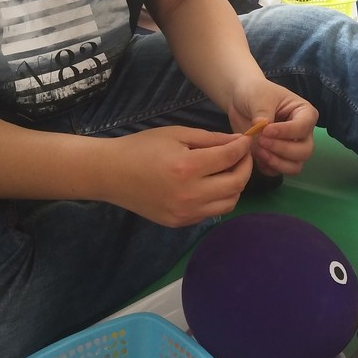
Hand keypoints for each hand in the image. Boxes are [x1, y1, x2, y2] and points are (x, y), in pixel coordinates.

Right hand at [112, 126, 253, 226]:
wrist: (111, 174)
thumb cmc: (142, 148)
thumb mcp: (177, 134)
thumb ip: (210, 139)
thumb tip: (238, 142)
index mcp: (187, 167)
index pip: (229, 158)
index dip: (242, 147)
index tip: (246, 140)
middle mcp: (190, 195)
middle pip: (236, 184)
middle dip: (245, 167)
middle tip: (242, 156)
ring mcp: (185, 213)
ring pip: (229, 203)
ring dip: (235, 186)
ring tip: (228, 171)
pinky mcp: (180, 223)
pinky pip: (212, 212)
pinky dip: (219, 198)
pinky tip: (211, 184)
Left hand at [228, 80, 318, 176]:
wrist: (239, 101)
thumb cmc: (255, 93)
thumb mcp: (259, 98)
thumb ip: (263, 114)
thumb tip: (262, 129)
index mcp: (304, 114)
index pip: (304, 128)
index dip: (286, 132)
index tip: (266, 130)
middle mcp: (303, 134)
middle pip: (304, 151)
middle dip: (282, 149)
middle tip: (261, 141)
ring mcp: (291, 148)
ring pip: (295, 166)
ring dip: (277, 162)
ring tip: (258, 151)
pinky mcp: (277, 158)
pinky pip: (279, 172)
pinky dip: (268, 168)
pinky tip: (256, 158)